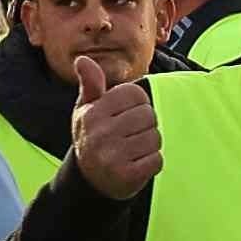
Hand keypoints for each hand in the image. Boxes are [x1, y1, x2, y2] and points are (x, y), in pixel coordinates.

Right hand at [71, 66, 163, 191]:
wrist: (90, 181)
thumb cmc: (93, 137)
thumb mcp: (86, 109)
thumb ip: (91, 84)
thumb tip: (83, 59)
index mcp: (92, 113)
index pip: (136, 94)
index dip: (136, 104)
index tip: (124, 115)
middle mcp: (100, 133)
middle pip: (149, 115)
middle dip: (144, 125)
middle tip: (128, 136)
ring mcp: (113, 156)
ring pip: (155, 137)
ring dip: (149, 145)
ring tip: (131, 150)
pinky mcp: (126, 175)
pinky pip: (157, 160)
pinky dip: (152, 162)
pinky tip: (135, 164)